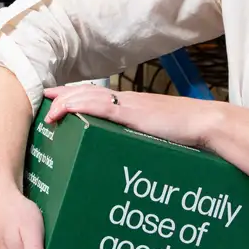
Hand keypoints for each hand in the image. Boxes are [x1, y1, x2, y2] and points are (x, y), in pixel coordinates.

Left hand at [44, 84, 220, 147]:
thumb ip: (141, 139)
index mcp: (131, 106)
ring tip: (49, 111)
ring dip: (64, 102)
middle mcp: (126, 101)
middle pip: (86, 93)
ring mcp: (126, 105)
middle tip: (44, 100)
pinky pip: (96, 105)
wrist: (204, 125)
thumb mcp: (157, 134)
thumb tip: (131, 155)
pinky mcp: (129, 112)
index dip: (74, 96)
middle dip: (63, 96)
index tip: (56, 99)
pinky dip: (75, 105)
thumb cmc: (186, 134)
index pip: (96, 96)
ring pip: (86, 97)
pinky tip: (61, 111)